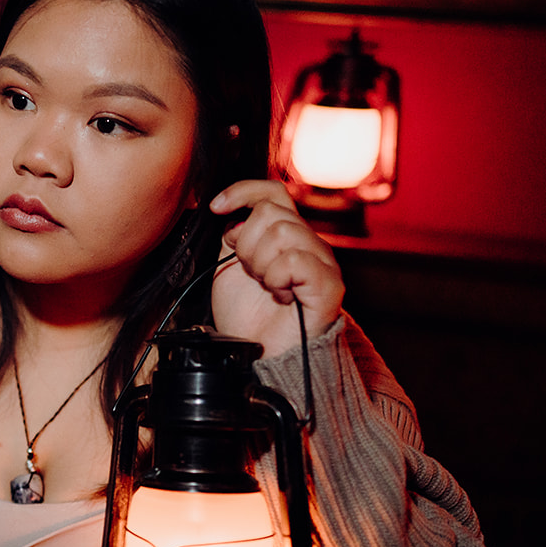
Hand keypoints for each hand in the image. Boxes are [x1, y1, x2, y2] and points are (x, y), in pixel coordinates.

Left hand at [208, 180, 343, 357]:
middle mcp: (308, 242)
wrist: (257, 354)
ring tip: (266, 286)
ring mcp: (322, 261)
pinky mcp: (328, 284)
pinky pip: (294, 259)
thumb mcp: (228, 267)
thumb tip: (227, 212)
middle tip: (251, 273)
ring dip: (260, 263)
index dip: (242, 192)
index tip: (216, 208)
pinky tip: (280, 295)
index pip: (272, 192)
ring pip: (281, 232)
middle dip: (245, 244)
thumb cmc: (247, 316)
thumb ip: (232, 236)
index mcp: (286, 235)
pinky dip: (276, 278)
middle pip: (270, 212)